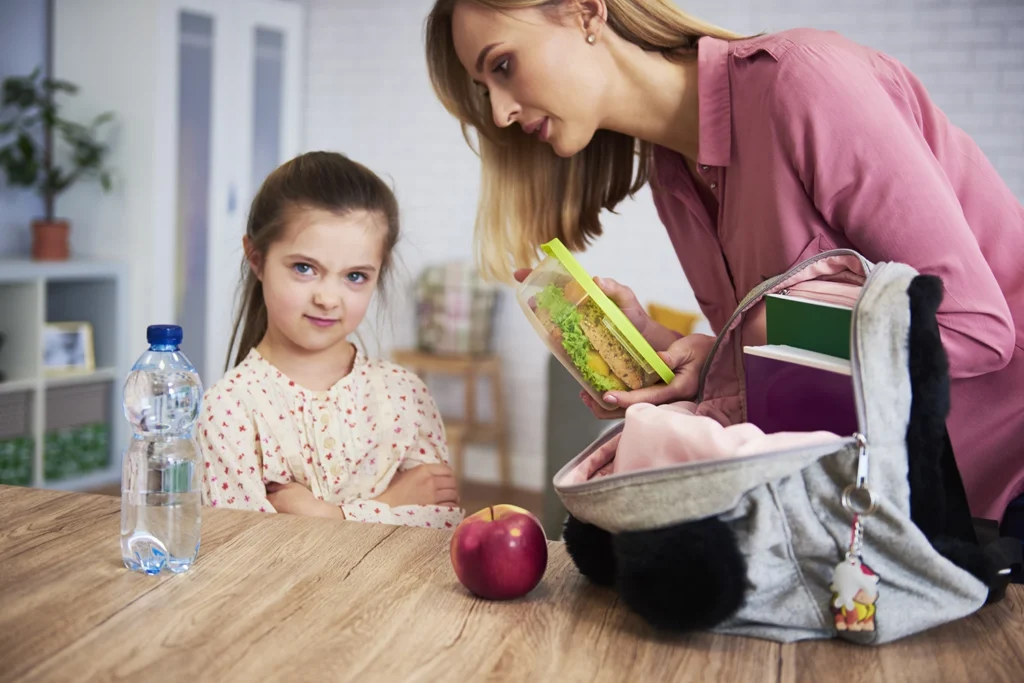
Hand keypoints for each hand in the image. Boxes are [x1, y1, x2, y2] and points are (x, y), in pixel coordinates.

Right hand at [375, 464, 458, 507]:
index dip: (447, 474)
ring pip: (453, 494)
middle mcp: (431, 482)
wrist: (385, 504)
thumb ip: (418, 469)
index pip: (446, 469)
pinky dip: (451, 506)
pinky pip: (450, 506)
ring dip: (452, 496)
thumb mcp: (404, 471)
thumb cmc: (391, 487)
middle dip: (450, 486)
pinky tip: (447, 506)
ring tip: (447, 498)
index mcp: (423, 470)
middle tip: (446, 489)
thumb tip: (426, 468)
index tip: (445, 478)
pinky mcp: (433, 509)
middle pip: (452, 482)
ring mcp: (433, 496)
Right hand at [514, 269, 679, 351]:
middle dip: (536, 299)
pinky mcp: (579, 348)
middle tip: (529, 300)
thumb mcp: (627, 299)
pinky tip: (554, 339)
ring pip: (553, 323)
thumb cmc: (634, 318)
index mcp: (584, 295)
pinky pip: (563, 344)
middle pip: (549, 303)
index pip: (558, 283)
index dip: (538, 277)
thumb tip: (597, 280)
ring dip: (544, 321)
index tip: (520, 274)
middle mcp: (576, 312)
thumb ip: (615, 289)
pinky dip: (556, 342)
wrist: (645, 344)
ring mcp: (576, 330)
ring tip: (543, 319)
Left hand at [581, 333, 715, 418]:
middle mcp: (669, 400)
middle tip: (585, 397)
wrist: (714, 359)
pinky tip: (603, 392)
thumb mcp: (689, 348)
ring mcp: (663, 401)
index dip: (626, 399)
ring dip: (610, 406)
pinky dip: (618, 401)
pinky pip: (636, 403)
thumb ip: (673, 356)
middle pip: (635, 410)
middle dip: (609, 407)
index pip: (648, 398)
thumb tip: (658, 360)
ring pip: (633, 410)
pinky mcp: (659, 397)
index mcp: (677, 389)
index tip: (607, 396)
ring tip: (587, 396)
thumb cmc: (703, 352)